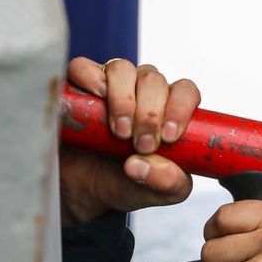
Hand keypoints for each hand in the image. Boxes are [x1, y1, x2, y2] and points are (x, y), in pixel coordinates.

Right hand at [59, 57, 200, 225]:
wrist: (85, 191)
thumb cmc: (129, 183)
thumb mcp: (158, 193)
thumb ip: (167, 183)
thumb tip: (141, 165)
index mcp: (170, 108)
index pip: (185, 91)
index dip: (180, 108)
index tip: (169, 137)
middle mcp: (142, 90)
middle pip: (154, 80)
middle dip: (150, 114)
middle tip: (142, 145)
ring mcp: (110, 85)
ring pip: (122, 69)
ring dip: (123, 100)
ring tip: (120, 132)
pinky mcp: (77, 86)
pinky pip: (82, 67)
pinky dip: (90, 78)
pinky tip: (97, 97)